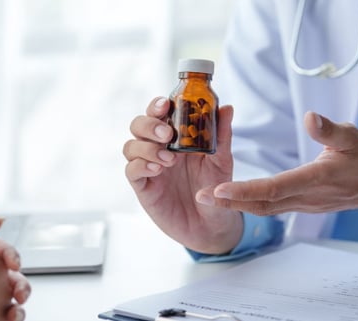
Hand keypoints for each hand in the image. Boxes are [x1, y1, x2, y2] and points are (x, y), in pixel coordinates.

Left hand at [0, 216, 29, 320]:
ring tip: (15, 310)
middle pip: (11, 277)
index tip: (12, 263)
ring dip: (19, 301)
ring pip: (10, 298)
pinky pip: (1, 317)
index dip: (10, 255)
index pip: (1, 252)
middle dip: (21, 283)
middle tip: (19, 292)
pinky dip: (10, 318)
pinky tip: (8, 319)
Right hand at [124, 96, 241, 254]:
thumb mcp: (222, 160)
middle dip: (149, 125)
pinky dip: (141, 166)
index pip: (159, 113)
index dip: (158, 105)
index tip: (166, 104)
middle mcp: (158, 148)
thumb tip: (226, 108)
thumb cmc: (215, 188)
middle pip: (138, 125)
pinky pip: (132, 171)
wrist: (211, 225)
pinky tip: (158, 169)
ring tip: (169, 159)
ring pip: (131, 146)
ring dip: (147, 148)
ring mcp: (149, 167)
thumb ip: (221, 135)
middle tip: (167, 135)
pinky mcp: (144, 187)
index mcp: (176, 136)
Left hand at [197, 111, 357, 218]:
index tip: (219, 190)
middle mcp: (307, 197)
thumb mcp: (354, 137)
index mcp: (316, 179)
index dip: (245, 191)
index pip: (274, 188)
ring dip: (237, 205)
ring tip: (209, 198)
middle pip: (262, 204)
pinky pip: (273, 207)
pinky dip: (251, 203)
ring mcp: (305, 204)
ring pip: (265, 208)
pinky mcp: (304, 204)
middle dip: (230, 202)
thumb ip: (330, 130)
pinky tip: (234, 198)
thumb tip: (309, 117)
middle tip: (200, 197)